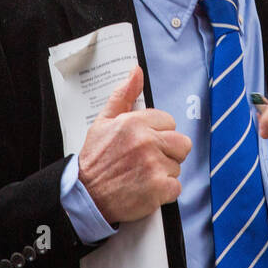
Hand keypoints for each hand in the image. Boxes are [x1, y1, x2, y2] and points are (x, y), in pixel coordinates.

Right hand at [78, 67, 191, 224]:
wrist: (85, 195)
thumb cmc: (95, 160)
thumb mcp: (104, 122)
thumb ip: (123, 96)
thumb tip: (136, 71)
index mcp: (135, 123)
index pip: (169, 122)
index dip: (158, 134)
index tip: (144, 143)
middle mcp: (146, 142)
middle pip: (182, 143)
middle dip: (168, 152)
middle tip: (148, 161)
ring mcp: (154, 166)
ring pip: (178, 166)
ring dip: (164, 173)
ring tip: (142, 175)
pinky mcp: (158, 189)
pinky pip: (176, 187)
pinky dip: (164, 192)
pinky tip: (146, 189)